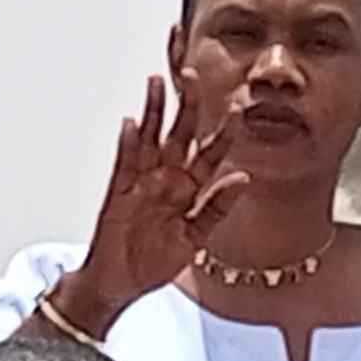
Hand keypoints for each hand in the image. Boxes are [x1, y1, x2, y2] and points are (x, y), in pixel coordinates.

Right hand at [62, 72, 242, 333]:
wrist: (119, 286)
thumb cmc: (152, 263)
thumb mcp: (195, 239)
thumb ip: (216, 208)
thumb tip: (243, 177)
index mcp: (188, 191)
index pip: (208, 154)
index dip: (223, 133)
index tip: (240, 109)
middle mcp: (165, 180)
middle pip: (178, 135)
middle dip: (187, 106)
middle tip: (193, 74)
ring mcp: (140, 184)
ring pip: (148, 139)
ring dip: (152, 112)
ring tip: (157, 83)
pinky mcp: (118, 194)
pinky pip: (124, 165)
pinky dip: (128, 145)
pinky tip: (132, 124)